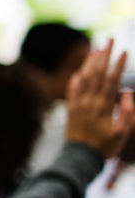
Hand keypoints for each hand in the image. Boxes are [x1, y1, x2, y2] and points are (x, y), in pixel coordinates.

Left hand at [64, 40, 133, 157]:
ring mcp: (78, 103)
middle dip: (104, 55)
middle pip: (97, 73)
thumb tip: (128, 93)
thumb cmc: (105, 146)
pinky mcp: (70, 108)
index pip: (112, 80)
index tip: (125, 51)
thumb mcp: (123, 132)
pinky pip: (72, 89)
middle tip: (109, 40)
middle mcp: (89, 101)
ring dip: (89, 62)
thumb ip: (128, 112)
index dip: (118, 65)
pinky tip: (79, 70)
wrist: (79, 157)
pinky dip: (75, 78)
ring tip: (95, 48)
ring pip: (84, 78)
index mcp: (103, 106)